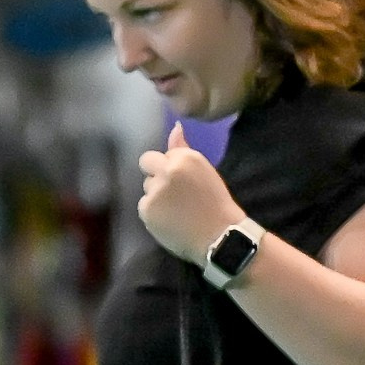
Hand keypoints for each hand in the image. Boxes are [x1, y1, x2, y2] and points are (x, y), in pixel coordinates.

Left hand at [137, 123, 244, 264]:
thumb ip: (184, 149)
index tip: (184, 184)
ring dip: (156, 197)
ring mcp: (155, 190)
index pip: (162, 155)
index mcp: (185, 157)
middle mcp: (168, 169)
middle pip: (146, 163)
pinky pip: (144, 207)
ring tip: (176, 212)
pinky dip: (154, 215)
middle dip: (155, 175)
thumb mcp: (204, 171)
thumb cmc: (216, 205)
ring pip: (147, 188)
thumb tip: (175, 126)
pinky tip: (171, 222)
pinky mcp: (147, 209)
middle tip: (173, 195)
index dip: (171, 169)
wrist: (221, 237)